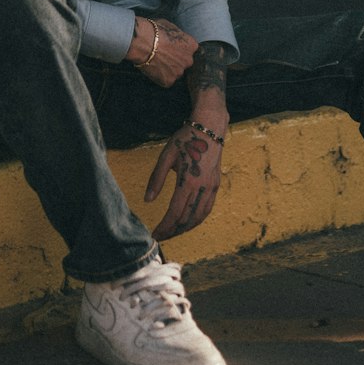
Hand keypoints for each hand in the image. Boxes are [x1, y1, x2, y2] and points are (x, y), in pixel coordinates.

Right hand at [127, 16, 197, 86]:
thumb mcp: (171, 27)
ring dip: (169, 69)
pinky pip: (166, 80)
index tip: (172, 48)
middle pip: (184, 63)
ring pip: (175, 72)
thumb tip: (177, 38)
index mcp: (192, 46)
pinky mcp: (168, 81)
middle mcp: (189, 60)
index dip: (180, 49)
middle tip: (164, 56)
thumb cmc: (154, 31)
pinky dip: (160, 77)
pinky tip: (153, 69)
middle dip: (176, 61)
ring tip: (157, 62)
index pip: (190, 50)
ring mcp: (179, 72)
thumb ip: (179, 36)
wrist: (142, 43)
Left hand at [146, 121, 223, 239]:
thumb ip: (156, 178)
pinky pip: (208, 208)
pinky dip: (198, 219)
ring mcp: (211, 187)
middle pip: (187, 219)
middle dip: (173, 231)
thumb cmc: (185, 140)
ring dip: (186, 228)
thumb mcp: (166, 156)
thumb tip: (147, 200)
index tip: (155, 235)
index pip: (175, 213)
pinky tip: (189, 221)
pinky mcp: (216, 185)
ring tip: (173, 232)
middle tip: (161, 236)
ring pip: (199, 217)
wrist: (209, 128)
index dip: (165, 227)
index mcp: (188, 181)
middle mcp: (202, 187)